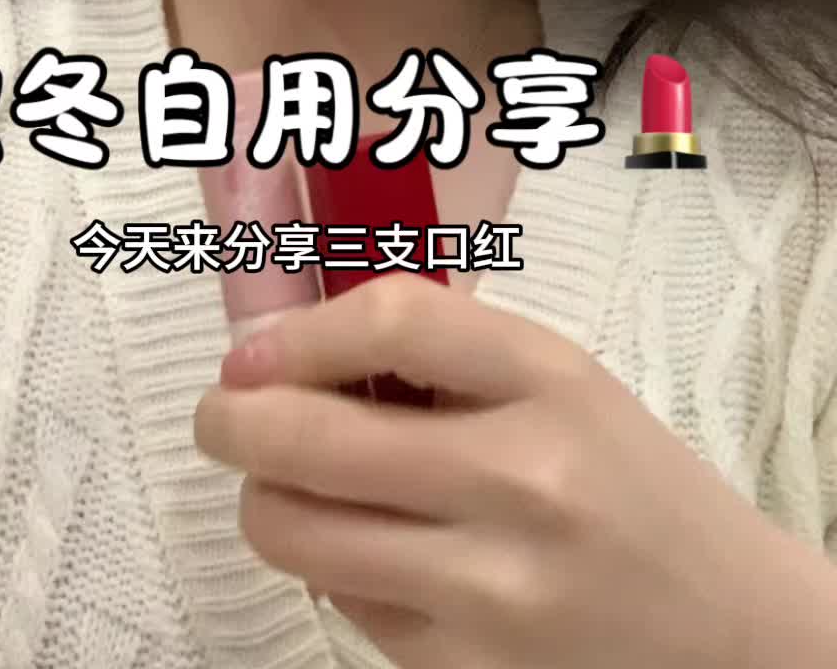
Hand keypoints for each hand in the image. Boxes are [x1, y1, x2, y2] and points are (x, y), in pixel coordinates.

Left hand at [195, 275, 836, 668]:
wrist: (731, 629)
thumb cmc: (629, 483)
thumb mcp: (560, 382)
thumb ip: (444, 353)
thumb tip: (293, 348)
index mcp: (548, 378)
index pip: (390, 320)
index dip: (295, 334)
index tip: (253, 350)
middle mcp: (519, 479)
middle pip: (313, 438)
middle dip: (233, 422)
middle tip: (220, 417)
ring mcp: (491, 588)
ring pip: (301, 535)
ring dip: (264, 502)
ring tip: (278, 485)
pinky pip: (347, 608)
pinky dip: (333, 573)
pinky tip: (368, 550)